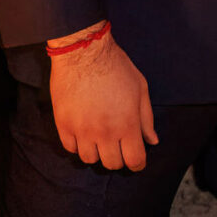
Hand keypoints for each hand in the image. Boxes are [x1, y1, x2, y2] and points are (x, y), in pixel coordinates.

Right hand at [48, 29, 158, 170]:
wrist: (83, 52)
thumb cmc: (115, 67)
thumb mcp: (140, 88)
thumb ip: (146, 118)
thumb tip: (152, 141)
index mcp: (127, 124)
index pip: (134, 160)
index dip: (137, 163)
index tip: (136, 159)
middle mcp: (104, 132)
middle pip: (112, 164)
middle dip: (118, 158)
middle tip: (117, 146)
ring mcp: (82, 130)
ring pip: (89, 159)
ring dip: (96, 152)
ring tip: (99, 137)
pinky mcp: (63, 124)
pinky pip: (70, 148)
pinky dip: (78, 144)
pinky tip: (83, 131)